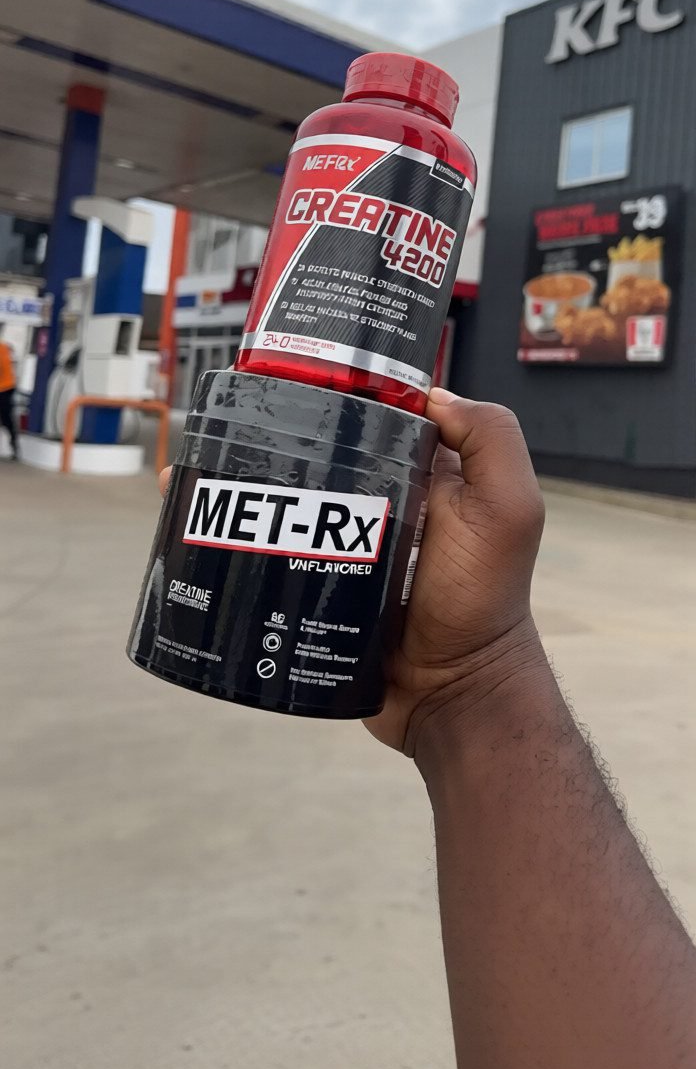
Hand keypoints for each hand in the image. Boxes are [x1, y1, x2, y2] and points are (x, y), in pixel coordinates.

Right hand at [156, 391, 544, 755]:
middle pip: (316, 451)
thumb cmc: (483, 599)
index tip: (285, 375)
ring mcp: (340, 543)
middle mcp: (379, 500)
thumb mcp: (509, 509)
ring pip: (282, 500)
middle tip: (221, 428)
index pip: (372, 413)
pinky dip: (232, 538)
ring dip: (237, 484)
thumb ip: (491, 439)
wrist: (450, 693)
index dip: (335, 391)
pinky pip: (268, 553)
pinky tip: (190, 523)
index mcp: (422, 471)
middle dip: (268, 436)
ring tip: (190, 471)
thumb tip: (430, 394)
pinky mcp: (312, 583)